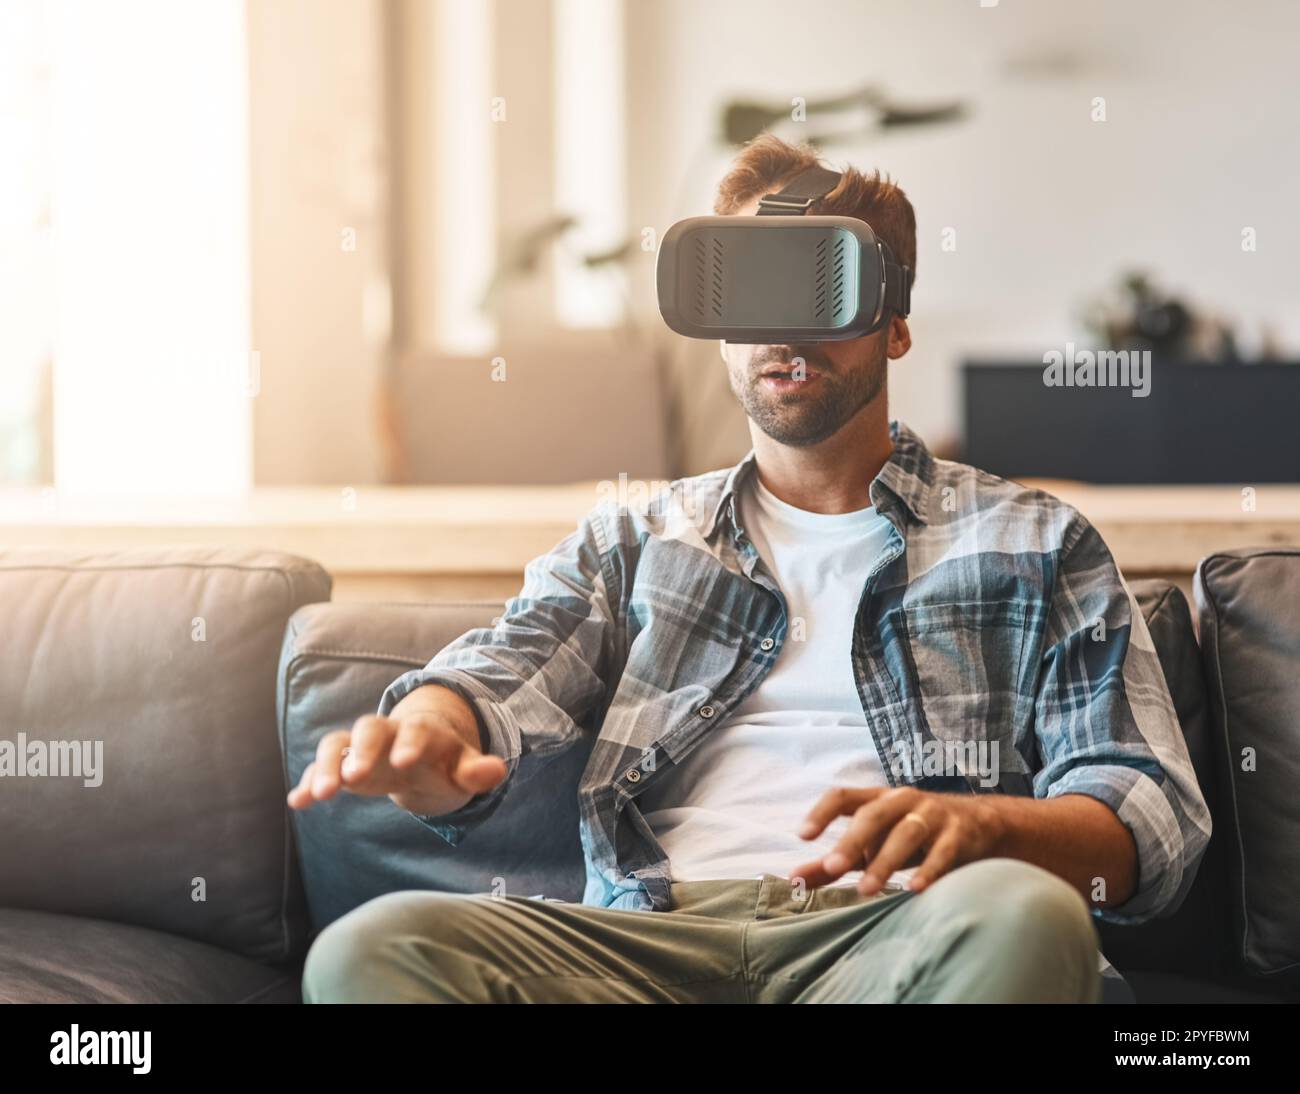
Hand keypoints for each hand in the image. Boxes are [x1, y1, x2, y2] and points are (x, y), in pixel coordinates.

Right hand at [287, 711, 507, 816]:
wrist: (420, 755)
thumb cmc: (444, 762)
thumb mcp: (463, 768)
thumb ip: (477, 770)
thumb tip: (498, 770)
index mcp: (422, 731)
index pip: (416, 730)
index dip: (410, 743)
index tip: (405, 763)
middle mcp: (387, 733)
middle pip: (370, 730)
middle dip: (361, 751)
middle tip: (353, 779)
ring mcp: (361, 746)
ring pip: (338, 744)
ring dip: (327, 766)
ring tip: (319, 795)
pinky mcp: (342, 763)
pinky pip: (322, 767)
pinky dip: (309, 781)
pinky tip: (298, 802)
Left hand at [792, 786, 1004, 894]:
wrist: (980, 823)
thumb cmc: (912, 834)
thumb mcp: (873, 843)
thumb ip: (834, 861)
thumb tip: (793, 878)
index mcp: (876, 799)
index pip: (842, 796)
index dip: (821, 813)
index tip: (803, 836)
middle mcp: (902, 800)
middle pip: (873, 816)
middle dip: (851, 842)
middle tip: (832, 869)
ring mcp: (932, 814)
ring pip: (906, 833)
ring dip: (885, 862)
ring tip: (866, 890)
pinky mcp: (959, 833)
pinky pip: (943, 852)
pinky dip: (929, 870)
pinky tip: (913, 889)